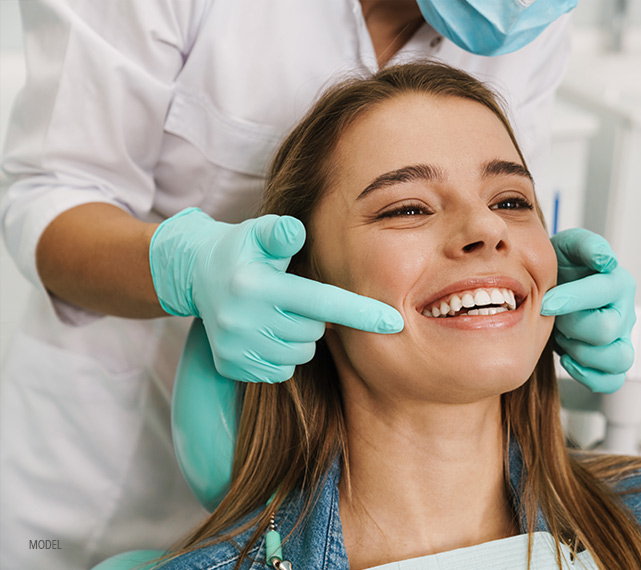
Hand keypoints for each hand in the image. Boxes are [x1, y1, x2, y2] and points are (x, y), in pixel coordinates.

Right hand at [149, 208, 403, 382]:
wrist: (195, 275)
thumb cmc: (242, 249)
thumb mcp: (258, 232)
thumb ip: (281, 232)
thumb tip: (296, 231)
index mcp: (255, 286)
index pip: (320, 303)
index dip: (360, 312)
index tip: (395, 322)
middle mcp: (242, 321)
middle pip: (313, 331)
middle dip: (314, 317)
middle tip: (293, 296)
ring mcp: (235, 348)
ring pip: (300, 354)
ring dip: (299, 337)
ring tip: (277, 313)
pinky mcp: (230, 366)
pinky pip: (280, 371)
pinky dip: (282, 355)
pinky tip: (265, 332)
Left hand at [541, 229, 635, 392]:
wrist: (553, 287)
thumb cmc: (562, 268)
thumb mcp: (569, 246)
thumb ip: (587, 246)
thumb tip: (605, 259)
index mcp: (618, 283)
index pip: (603, 293)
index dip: (571, 299)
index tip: (545, 302)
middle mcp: (624, 311)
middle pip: (606, 330)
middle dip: (572, 325)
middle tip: (555, 318)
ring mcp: (621, 338)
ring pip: (618, 359)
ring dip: (583, 353)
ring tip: (564, 338)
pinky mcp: (611, 359)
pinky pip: (612, 380)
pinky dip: (590, 376)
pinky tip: (569, 359)